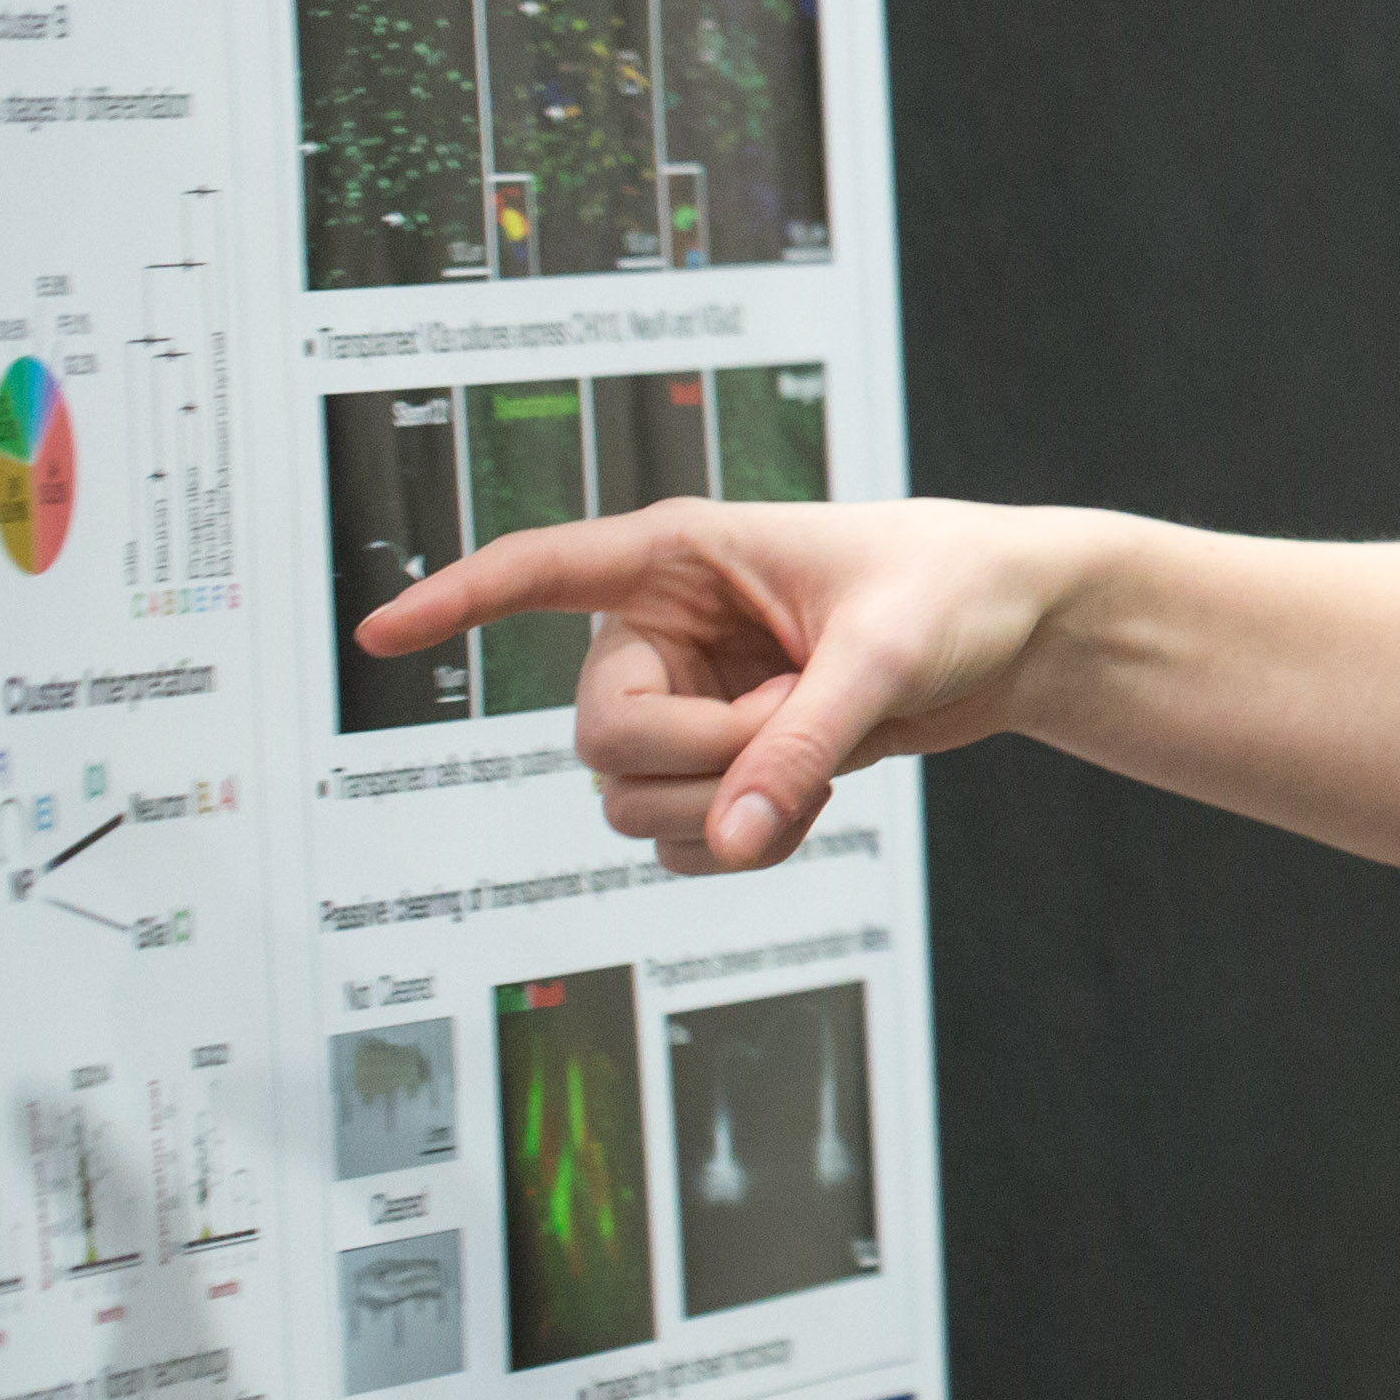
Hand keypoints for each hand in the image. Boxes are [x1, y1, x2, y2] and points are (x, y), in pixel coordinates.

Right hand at [356, 496, 1075, 870]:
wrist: (1022, 631)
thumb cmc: (956, 590)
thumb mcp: (883, 658)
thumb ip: (801, 749)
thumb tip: (731, 840)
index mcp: (681, 557)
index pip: (538, 570)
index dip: (454, 599)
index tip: (377, 631)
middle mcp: (665, 631)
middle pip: (601, 740)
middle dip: (699, 762)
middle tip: (794, 727)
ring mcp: (690, 702)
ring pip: (632, 802)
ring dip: (724, 810)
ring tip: (817, 757)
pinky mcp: (723, 761)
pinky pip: (683, 839)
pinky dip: (742, 843)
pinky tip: (805, 805)